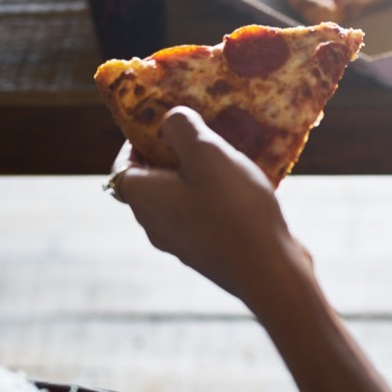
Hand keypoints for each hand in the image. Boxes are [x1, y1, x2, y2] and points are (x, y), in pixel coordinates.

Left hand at [108, 107, 310, 305]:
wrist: (270, 271)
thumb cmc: (235, 208)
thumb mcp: (208, 153)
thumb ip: (183, 128)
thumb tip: (170, 120)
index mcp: (145, 198)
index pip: (121, 168)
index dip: (134, 144)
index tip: (160, 125)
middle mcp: (157, 225)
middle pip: (152, 184)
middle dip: (171, 157)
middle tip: (201, 136)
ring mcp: (184, 244)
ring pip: (180, 201)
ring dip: (197, 179)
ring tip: (228, 160)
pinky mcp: (211, 254)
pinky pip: (205, 218)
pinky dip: (216, 200)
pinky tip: (245, 191)